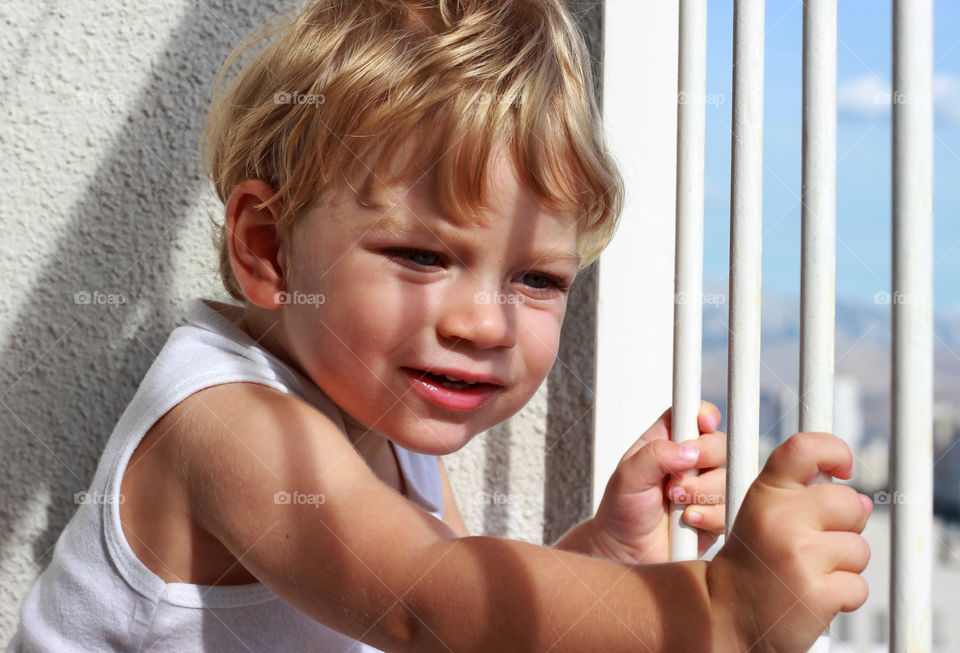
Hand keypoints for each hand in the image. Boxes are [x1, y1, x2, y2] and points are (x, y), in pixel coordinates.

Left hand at [589, 401, 726, 563]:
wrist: (627, 553)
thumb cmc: (622, 511)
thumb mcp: (628, 476)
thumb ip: (655, 455)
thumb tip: (689, 450)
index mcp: (666, 441)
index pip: (693, 414)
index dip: (704, 415)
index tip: (704, 425)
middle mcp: (691, 461)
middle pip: (720, 443)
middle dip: (704, 461)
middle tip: (675, 483)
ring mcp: (707, 487)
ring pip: (728, 477)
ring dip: (702, 492)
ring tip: (675, 504)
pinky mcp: (718, 513)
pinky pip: (730, 509)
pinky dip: (709, 515)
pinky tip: (689, 522)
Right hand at [707, 432, 872, 651]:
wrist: (724, 613)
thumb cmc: (752, 562)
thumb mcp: (763, 515)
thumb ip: (804, 498)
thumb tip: (861, 501)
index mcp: (765, 494)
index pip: (805, 449)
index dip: (835, 450)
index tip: (842, 468)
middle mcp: (780, 518)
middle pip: (850, 503)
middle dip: (846, 525)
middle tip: (815, 543)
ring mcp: (799, 556)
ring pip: (859, 549)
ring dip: (843, 566)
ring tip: (809, 572)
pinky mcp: (817, 594)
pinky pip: (858, 586)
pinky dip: (843, 596)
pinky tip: (813, 595)